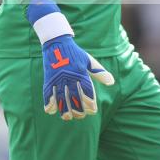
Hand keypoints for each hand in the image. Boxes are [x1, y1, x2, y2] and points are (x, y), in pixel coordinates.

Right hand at [28, 0, 114, 120]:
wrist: (57, 42)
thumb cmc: (76, 53)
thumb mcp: (89, 61)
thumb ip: (99, 72)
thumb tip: (111, 82)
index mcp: (81, 72)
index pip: (87, 91)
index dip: (90, 103)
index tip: (92, 111)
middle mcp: (70, 76)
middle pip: (74, 97)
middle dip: (78, 109)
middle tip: (80, 116)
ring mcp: (58, 77)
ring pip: (61, 97)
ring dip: (64, 109)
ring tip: (67, 117)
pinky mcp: (48, 78)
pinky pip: (47, 92)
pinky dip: (48, 102)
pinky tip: (50, 111)